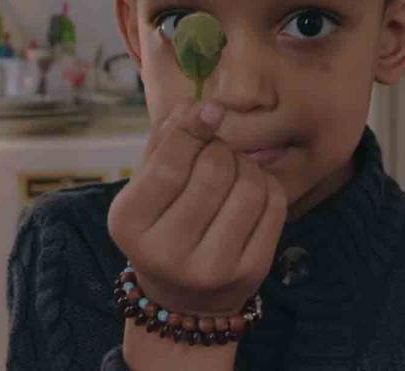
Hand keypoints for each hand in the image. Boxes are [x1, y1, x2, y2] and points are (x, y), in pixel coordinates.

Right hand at [108, 100, 287, 317]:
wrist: (184, 301)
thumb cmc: (161, 227)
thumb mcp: (146, 187)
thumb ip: (166, 142)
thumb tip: (200, 105)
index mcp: (130, 225)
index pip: (170, 163)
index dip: (193, 128)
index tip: (208, 113)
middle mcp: (167, 252)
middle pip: (214, 170)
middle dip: (221, 150)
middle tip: (216, 154)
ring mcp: (212, 267)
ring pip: (249, 185)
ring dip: (246, 165)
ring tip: (233, 172)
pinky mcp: (251, 271)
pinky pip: (274, 204)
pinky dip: (267, 185)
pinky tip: (251, 191)